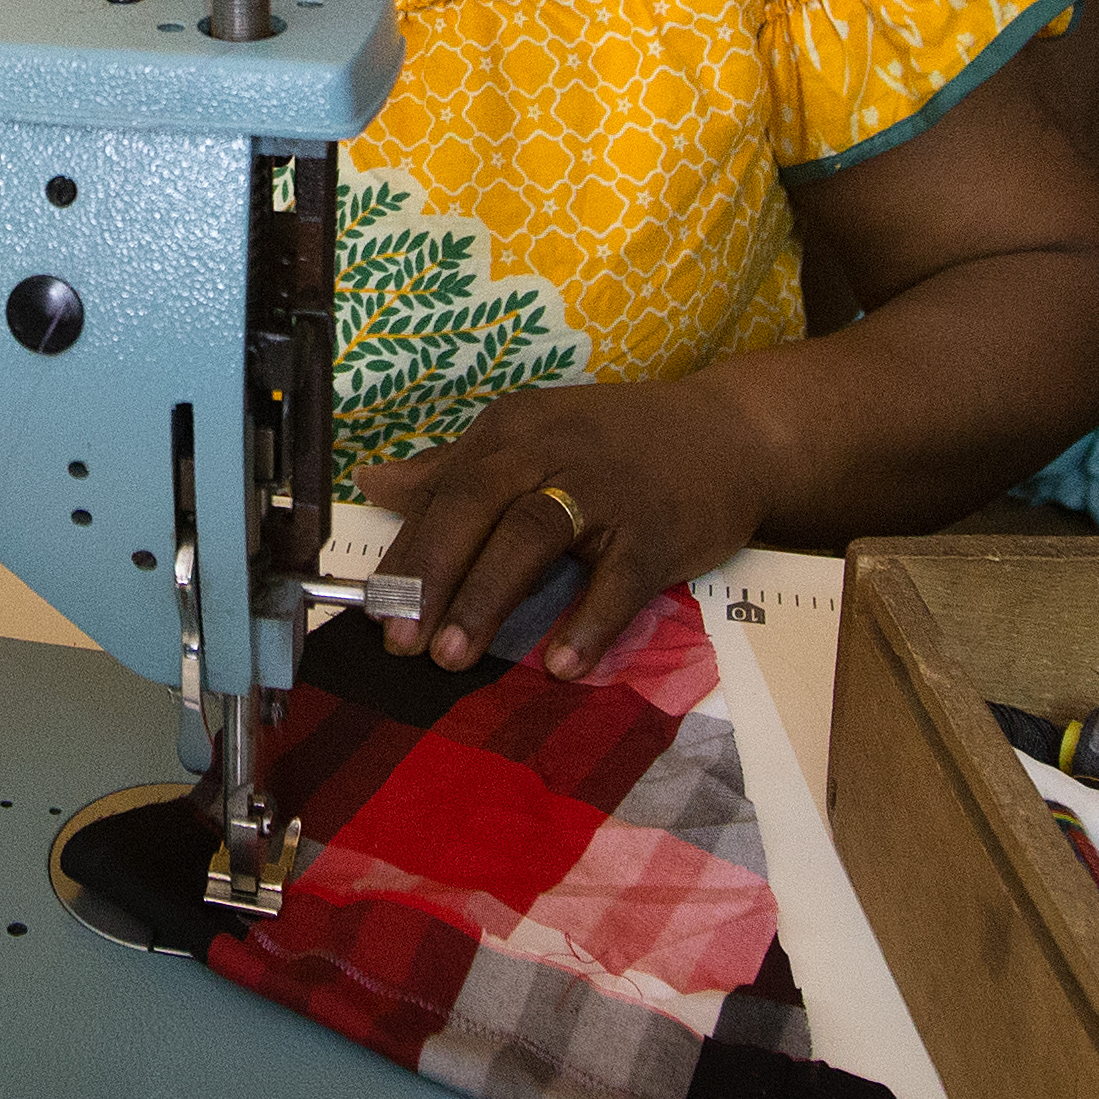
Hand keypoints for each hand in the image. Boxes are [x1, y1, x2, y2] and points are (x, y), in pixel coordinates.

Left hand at [352, 372, 791, 681]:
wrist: (730, 436)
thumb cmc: (617, 447)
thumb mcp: (532, 440)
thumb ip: (453, 469)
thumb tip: (372, 483)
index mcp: (510, 433)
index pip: (443, 493)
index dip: (404, 554)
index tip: (368, 610)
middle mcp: (550, 450)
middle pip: (475, 507)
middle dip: (430, 576)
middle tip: (400, 641)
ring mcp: (605, 489)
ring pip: (532, 535)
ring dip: (486, 597)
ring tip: (451, 657)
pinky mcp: (657, 528)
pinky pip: (617, 579)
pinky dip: (588, 621)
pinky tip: (560, 664)